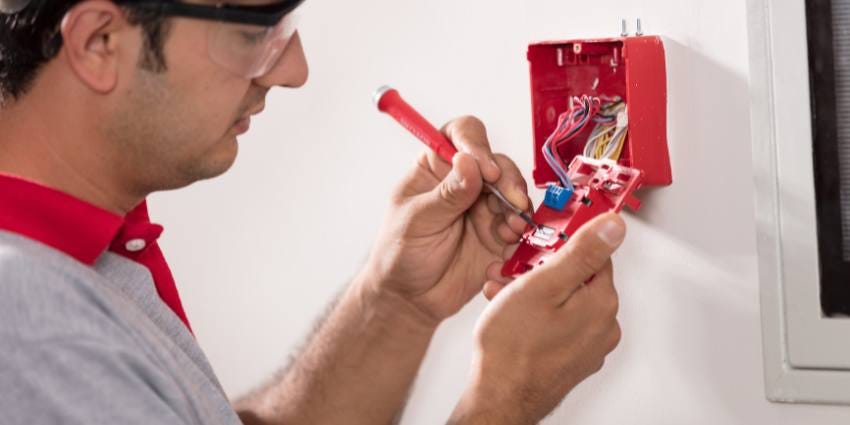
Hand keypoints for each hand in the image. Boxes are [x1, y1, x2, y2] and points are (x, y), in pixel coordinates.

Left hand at [362, 116, 530, 322]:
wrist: (411, 300)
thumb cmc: (400, 255)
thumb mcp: (417, 221)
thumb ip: (446, 194)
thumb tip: (468, 161)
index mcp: (436, 167)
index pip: (461, 135)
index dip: (477, 145)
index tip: (485, 169)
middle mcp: (464, 181)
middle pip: (498, 163)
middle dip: (508, 181)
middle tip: (511, 203)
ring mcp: (484, 207)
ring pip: (514, 193)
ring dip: (517, 208)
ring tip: (510, 230)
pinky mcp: (499, 233)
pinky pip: (521, 226)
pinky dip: (521, 234)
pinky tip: (508, 246)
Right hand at [449, 213, 624, 424]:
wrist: (498, 398)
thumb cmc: (513, 348)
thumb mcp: (542, 285)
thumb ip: (581, 252)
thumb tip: (614, 226)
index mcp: (602, 303)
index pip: (593, 253)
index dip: (561, 244)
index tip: (539, 244)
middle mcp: (603, 326)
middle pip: (576, 278)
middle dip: (540, 270)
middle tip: (512, 273)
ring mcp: (588, 346)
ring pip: (563, 301)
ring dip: (533, 292)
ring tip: (503, 296)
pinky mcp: (571, 359)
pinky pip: (557, 324)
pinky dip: (536, 316)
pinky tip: (511, 317)